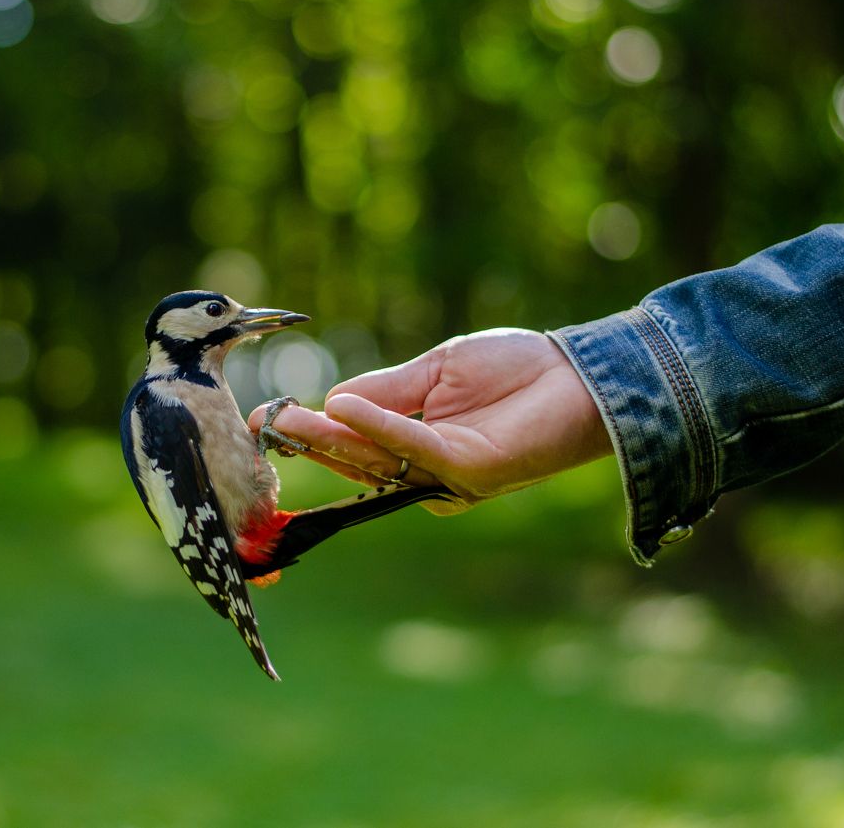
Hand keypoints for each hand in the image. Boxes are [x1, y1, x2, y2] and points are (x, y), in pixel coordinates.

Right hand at [248, 329, 612, 513]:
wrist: (579, 372)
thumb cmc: (514, 368)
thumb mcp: (436, 370)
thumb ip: (386, 389)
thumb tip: (332, 401)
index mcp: (417, 443)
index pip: (356, 442)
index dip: (312, 433)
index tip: (264, 419)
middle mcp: (428, 469)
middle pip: (359, 458)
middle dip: (311, 442)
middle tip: (266, 424)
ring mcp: (449, 476)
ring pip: (378, 459)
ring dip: (331, 439)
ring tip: (291, 419)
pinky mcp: (471, 472)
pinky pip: (414, 449)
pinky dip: (378, 428)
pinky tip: (342, 408)